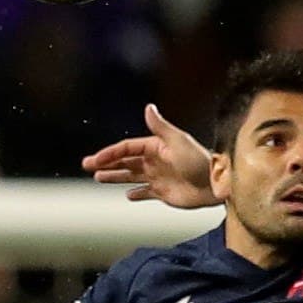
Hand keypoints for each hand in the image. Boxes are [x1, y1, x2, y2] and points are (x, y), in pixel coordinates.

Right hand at [82, 102, 215, 207]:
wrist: (214, 185)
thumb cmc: (198, 161)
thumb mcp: (178, 141)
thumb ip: (160, 126)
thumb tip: (148, 107)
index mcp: (156, 147)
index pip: (127, 148)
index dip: (109, 153)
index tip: (95, 160)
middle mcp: (155, 161)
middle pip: (125, 161)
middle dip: (106, 163)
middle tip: (88, 166)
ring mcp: (158, 177)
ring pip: (131, 176)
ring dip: (115, 176)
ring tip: (98, 178)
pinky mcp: (164, 193)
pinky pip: (146, 193)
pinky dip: (137, 194)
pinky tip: (128, 195)